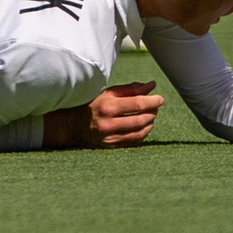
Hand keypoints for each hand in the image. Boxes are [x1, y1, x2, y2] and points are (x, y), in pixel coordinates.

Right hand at [42, 82, 163, 149]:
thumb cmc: (92, 104)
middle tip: (155, 106)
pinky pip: (135, 141)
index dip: (153, 101)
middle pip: (142, 119)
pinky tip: (143, 126)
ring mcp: (109, 137)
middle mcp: (108, 123)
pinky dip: (143, 133)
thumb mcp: (108, 93)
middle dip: (153, 111)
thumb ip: (130, 89)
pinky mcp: (111, 146)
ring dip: (150, 122)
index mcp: (107, 107)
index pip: (138, 104)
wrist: (72, 125)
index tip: (161, 98)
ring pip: (141, 132)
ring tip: (150, 115)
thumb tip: (152, 85)